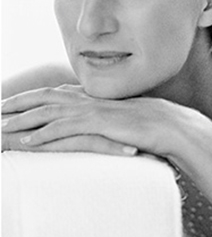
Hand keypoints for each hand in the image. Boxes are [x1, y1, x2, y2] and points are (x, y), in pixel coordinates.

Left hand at [2, 85, 182, 156]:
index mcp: (95, 98)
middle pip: (46, 97)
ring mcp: (93, 111)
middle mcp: (90, 100)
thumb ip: (107, 121)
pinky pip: (64, 129)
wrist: (170, 125)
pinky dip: (43, 135)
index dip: (32, 97)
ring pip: (49, 112)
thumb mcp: (123, 121)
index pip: (56, 94)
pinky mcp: (98, 124)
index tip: (12, 102)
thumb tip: (99, 128)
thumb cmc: (151, 126)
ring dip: (23, 119)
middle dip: (18, 102)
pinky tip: (27, 142)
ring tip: (1, 127)